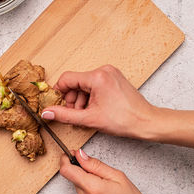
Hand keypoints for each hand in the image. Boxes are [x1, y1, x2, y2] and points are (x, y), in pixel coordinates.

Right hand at [41, 65, 156, 138]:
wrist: (146, 122)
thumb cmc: (124, 120)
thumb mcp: (89, 119)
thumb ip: (64, 114)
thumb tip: (47, 113)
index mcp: (97, 77)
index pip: (66, 79)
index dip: (59, 93)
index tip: (57, 105)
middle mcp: (103, 70)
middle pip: (75, 82)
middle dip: (72, 99)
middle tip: (75, 114)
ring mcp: (110, 73)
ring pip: (84, 84)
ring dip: (81, 99)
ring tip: (86, 114)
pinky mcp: (113, 78)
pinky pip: (94, 84)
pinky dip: (90, 97)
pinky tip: (94, 109)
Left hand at [60, 149, 172, 193]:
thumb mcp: (118, 177)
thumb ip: (95, 164)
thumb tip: (80, 155)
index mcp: (94, 189)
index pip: (67, 171)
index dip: (66, 160)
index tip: (69, 155)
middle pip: (74, 179)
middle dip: (83, 173)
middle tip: (100, 176)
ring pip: (78, 188)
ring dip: (87, 185)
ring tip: (105, 191)